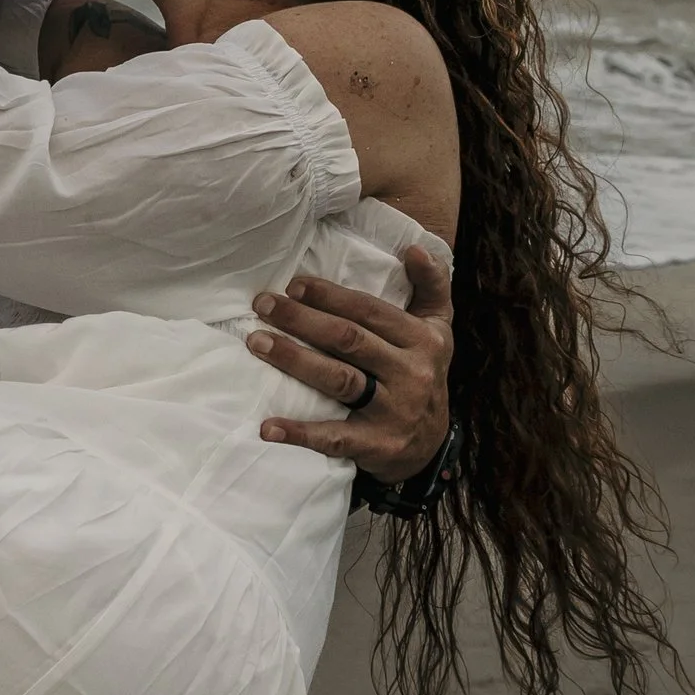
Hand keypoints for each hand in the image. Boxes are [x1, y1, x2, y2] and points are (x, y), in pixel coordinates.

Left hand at [248, 257, 451, 473]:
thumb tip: (414, 249)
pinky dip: (299, 433)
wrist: (433, 443)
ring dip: (294, 360)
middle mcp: (411, 372)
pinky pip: (334, 438)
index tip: (292, 286)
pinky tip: (268, 427)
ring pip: (338, 380)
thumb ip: (431, 285)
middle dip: (301, 320)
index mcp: (423, 339)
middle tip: (262, 305)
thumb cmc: (422, 371)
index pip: (369, 311)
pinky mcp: (377, 446)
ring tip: (256, 343)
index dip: (329, 296)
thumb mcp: (438, 328)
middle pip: (348, 340)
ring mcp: (394, 411)